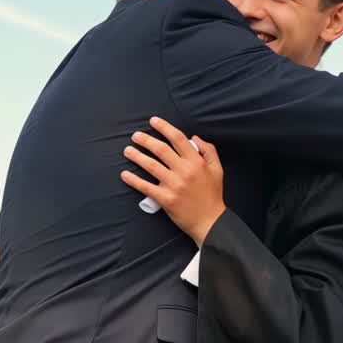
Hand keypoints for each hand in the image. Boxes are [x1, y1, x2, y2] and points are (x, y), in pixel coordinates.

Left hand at [121, 116, 225, 246]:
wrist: (211, 222)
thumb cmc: (213, 195)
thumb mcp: (217, 169)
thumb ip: (208, 151)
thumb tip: (194, 137)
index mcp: (197, 162)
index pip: (178, 139)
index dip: (164, 127)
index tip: (153, 121)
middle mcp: (185, 171)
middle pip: (161, 150)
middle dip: (146, 140)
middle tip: (135, 135)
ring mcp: (174, 185)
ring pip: (151, 166)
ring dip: (137, 156)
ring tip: (127, 150)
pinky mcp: (166, 199)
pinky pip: (146, 187)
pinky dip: (134, 180)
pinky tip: (124, 174)